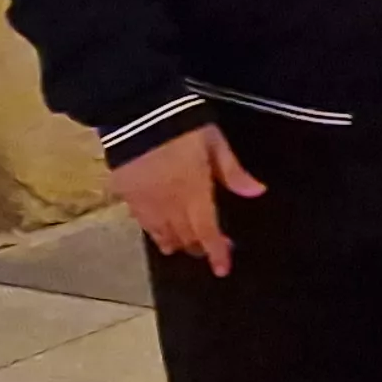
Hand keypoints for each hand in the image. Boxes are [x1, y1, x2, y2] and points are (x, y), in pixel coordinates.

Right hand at [113, 123, 265, 277]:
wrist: (137, 112)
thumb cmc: (182, 125)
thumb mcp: (215, 143)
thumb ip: (233, 172)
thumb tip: (256, 192)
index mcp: (194, 192)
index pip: (207, 232)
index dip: (216, 252)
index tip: (222, 269)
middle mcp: (168, 203)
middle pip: (184, 236)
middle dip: (197, 247)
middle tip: (207, 249)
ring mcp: (144, 200)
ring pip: (160, 233)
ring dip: (174, 242)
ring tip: (181, 246)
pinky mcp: (124, 192)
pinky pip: (140, 220)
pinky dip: (152, 229)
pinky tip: (156, 228)